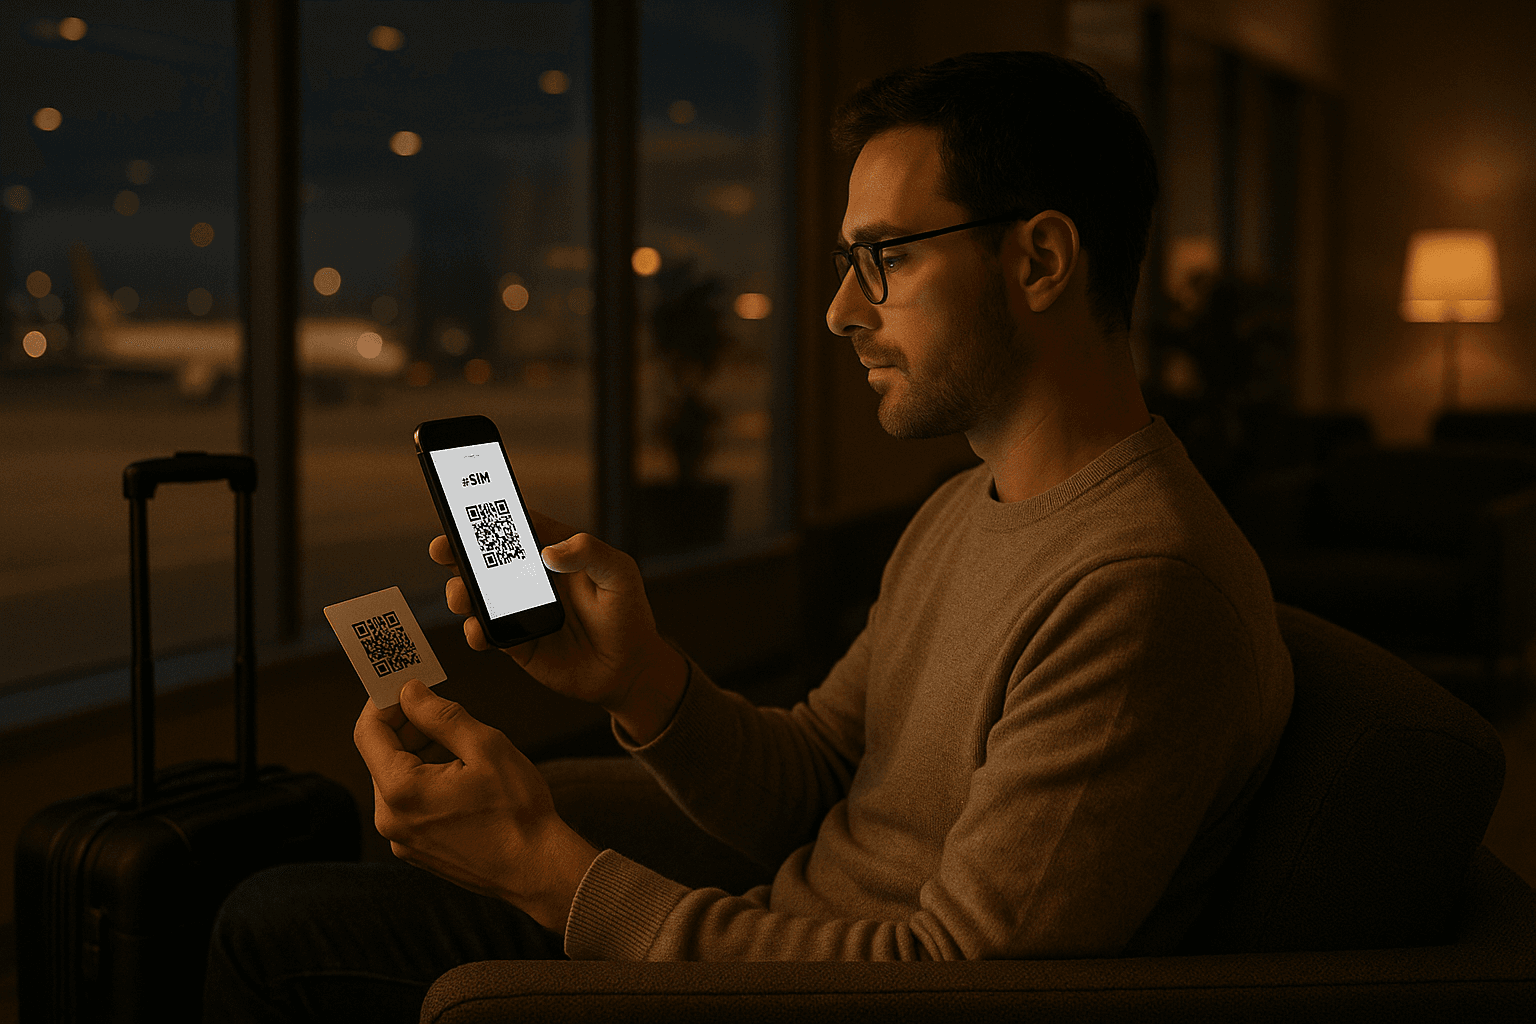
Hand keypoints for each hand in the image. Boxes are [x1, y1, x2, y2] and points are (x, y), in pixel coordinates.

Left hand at [353, 679, 598, 931]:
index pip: (368, 732)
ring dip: (417, 752)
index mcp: (401, 790)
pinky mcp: (416, 850)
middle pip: (380, 755)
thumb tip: (410, 692)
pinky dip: (425, 779)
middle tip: (438, 703)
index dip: (382, 701)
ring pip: (395, 779)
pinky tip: (460, 774)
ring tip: (458, 742)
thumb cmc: (517, 810)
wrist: (537, 870)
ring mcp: (401, 839)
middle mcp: (390, 819)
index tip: (404, 682)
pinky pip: (408, 803)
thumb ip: (441, 715)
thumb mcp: (485, 746)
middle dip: (405, 725)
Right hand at [430, 510, 686, 742]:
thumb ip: (591, 553)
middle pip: (485, 558)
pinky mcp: (515, 643)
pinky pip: (485, 634)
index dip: (489, 515)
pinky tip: (479, 632)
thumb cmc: (628, 615)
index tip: (465, 508)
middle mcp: (531, 579)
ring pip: (476, 595)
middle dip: (458, 550)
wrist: (628, 669)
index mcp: (554, 552)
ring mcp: (519, 610)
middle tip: (443, 548)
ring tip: (461, 595)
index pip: (517, 526)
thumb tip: (550, 552)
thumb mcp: (620, 573)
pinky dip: (474, 632)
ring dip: (460, 591)